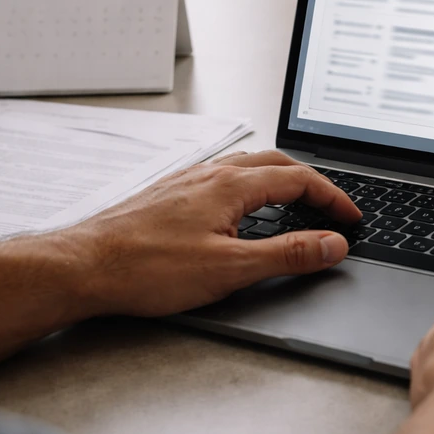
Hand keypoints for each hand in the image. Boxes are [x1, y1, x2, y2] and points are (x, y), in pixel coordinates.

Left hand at [64, 150, 360, 316]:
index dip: (333, 197)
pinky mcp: (171, 194)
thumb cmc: (146, 269)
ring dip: (281, 179)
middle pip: (277, 163)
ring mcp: (188, 181)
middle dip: (312, 183)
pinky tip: (242, 207)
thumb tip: (332, 244)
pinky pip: (224, 177)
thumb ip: (288, 254)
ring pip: (248, 166)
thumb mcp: (230, 269)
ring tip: (297, 201)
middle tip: (331, 207)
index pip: (299, 179)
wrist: (82, 267)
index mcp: (231, 185)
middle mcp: (211, 174)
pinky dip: (251, 186)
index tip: (351, 217)